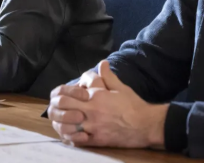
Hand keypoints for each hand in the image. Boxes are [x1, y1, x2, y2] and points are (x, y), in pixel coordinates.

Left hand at [48, 60, 167, 148]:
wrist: (145, 125)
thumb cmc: (133, 105)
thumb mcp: (120, 87)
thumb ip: (107, 76)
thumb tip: (102, 63)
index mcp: (95, 97)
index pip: (69, 93)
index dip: (61, 94)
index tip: (62, 95)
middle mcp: (91, 111)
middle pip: (64, 108)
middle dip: (57, 107)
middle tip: (58, 108)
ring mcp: (93, 127)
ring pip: (66, 125)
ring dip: (60, 123)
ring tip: (61, 121)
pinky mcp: (97, 140)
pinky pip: (77, 140)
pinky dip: (70, 137)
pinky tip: (69, 134)